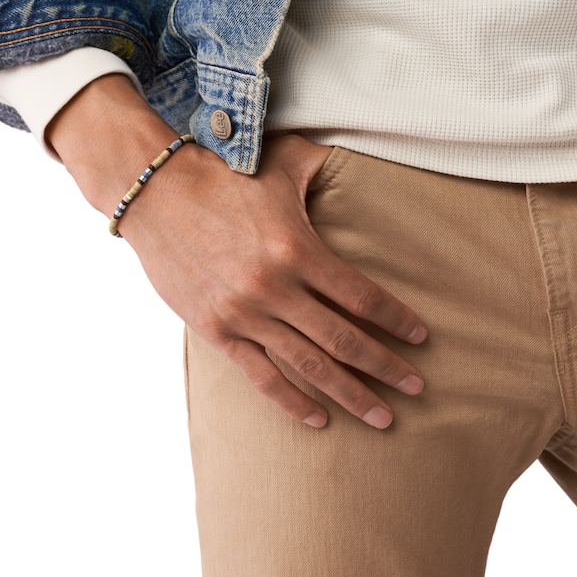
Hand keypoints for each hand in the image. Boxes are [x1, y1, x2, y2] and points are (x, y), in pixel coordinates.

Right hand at [49, 76, 426, 428]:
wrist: (155, 194)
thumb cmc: (220, 177)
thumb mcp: (279, 167)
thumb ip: (323, 169)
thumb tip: (360, 158)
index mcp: (298, 249)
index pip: (362, 297)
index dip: (397, 320)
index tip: (421, 338)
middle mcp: (276, 288)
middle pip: (344, 340)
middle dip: (386, 368)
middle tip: (417, 388)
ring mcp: (244, 314)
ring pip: (309, 366)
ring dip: (350, 394)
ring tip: (383, 417)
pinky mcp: (216, 330)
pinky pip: (261, 376)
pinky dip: (292, 401)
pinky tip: (319, 419)